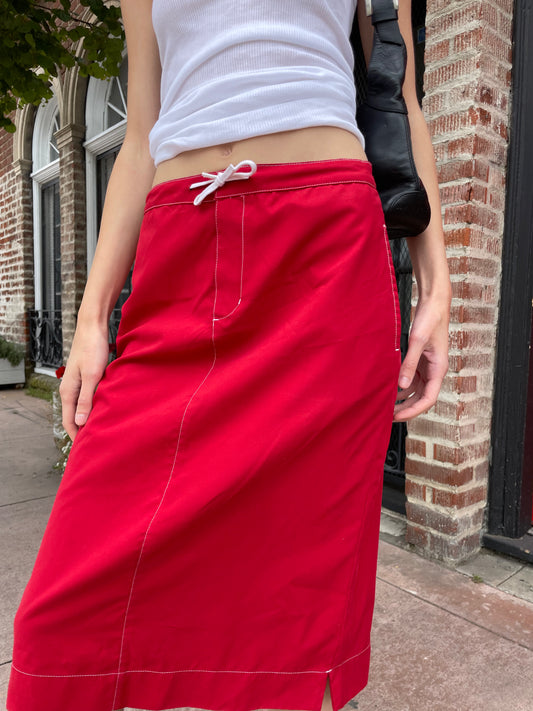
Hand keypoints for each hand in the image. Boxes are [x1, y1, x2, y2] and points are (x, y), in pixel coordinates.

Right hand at [58, 320, 109, 440]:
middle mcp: (70, 389)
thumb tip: (81, 422)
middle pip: (75, 417)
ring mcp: (77, 383)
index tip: (87, 451)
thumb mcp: (92, 376)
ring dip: (90, 419)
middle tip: (97, 445)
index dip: (78, 437)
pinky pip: (88, 398)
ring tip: (102, 432)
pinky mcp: (86, 377)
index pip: (70, 422)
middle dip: (84, 431)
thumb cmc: (93, 349)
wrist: (93, 327)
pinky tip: (105, 411)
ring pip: (82, 407)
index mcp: (68, 391)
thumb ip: (86, 399)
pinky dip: (94, 407)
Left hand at [393, 291, 450, 421]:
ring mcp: (428, 367)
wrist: (434, 304)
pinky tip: (389, 391)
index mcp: (439, 369)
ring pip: (416, 391)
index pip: (428, 399)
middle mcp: (435, 371)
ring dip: (403, 400)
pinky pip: (412, 380)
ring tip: (386, 406)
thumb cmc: (430, 319)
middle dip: (406, 409)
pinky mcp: (421, 361)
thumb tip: (402, 385)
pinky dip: (401, 387)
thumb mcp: (418, 341)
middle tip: (388, 416)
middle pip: (421, 398)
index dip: (413, 410)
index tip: (398, 416)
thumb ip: (409, 363)